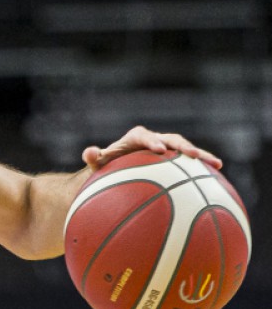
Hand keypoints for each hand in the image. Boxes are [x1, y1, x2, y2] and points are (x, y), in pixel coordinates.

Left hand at [83, 125, 221, 170]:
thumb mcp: (98, 164)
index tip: (159, 150)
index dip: (153, 141)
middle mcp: (156, 140)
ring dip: (201, 155)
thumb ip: (93, 157)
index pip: (145, 137)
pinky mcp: (176, 160)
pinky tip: (219, 171)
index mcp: (137, 138)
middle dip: (183, 146)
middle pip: (172, 139)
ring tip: (215, 163)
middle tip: (193, 155)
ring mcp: (168, 149)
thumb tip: (88, 152)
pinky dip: (204, 165)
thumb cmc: (108, 166)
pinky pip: (191, 162)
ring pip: (186, 149)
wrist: (119, 169)